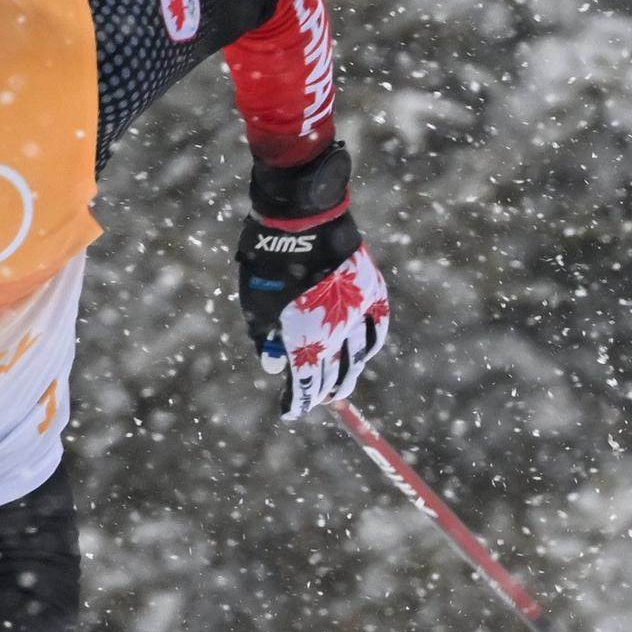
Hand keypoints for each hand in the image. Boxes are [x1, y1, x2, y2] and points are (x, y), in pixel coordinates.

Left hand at [239, 200, 389, 421]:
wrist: (301, 220)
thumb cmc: (268, 264)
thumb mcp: (255, 306)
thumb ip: (265, 340)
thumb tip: (274, 367)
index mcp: (304, 341)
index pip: (306, 387)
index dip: (298, 403)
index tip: (291, 411)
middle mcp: (335, 333)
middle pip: (333, 376)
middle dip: (322, 391)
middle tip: (316, 399)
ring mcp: (357, 313)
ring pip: (358, 357)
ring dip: (348, 374)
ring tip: (341, 386)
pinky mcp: (372, 292)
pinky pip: (376, 329)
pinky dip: (369, 345)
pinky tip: (364, 353)